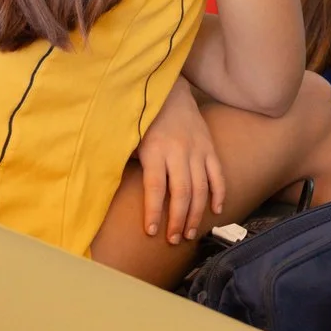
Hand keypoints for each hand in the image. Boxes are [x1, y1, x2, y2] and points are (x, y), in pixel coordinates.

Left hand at [136, 79, 225, 244]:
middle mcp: (179, 151)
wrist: (170, 91)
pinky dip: (219, 193)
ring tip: (190, 233)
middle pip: (181, 192)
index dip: (154, 211)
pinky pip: (217, 174)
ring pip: (201, 187)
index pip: (155, 188)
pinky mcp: (209, 147)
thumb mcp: (130, 138)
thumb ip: (127, 163)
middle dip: (178, 219)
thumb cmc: (144, 118)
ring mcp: (197, 150)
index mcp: (155, 150)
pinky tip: (217, 210)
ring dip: (197, 213)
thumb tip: (111, 192)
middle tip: (174, 240)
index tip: (151, 232)